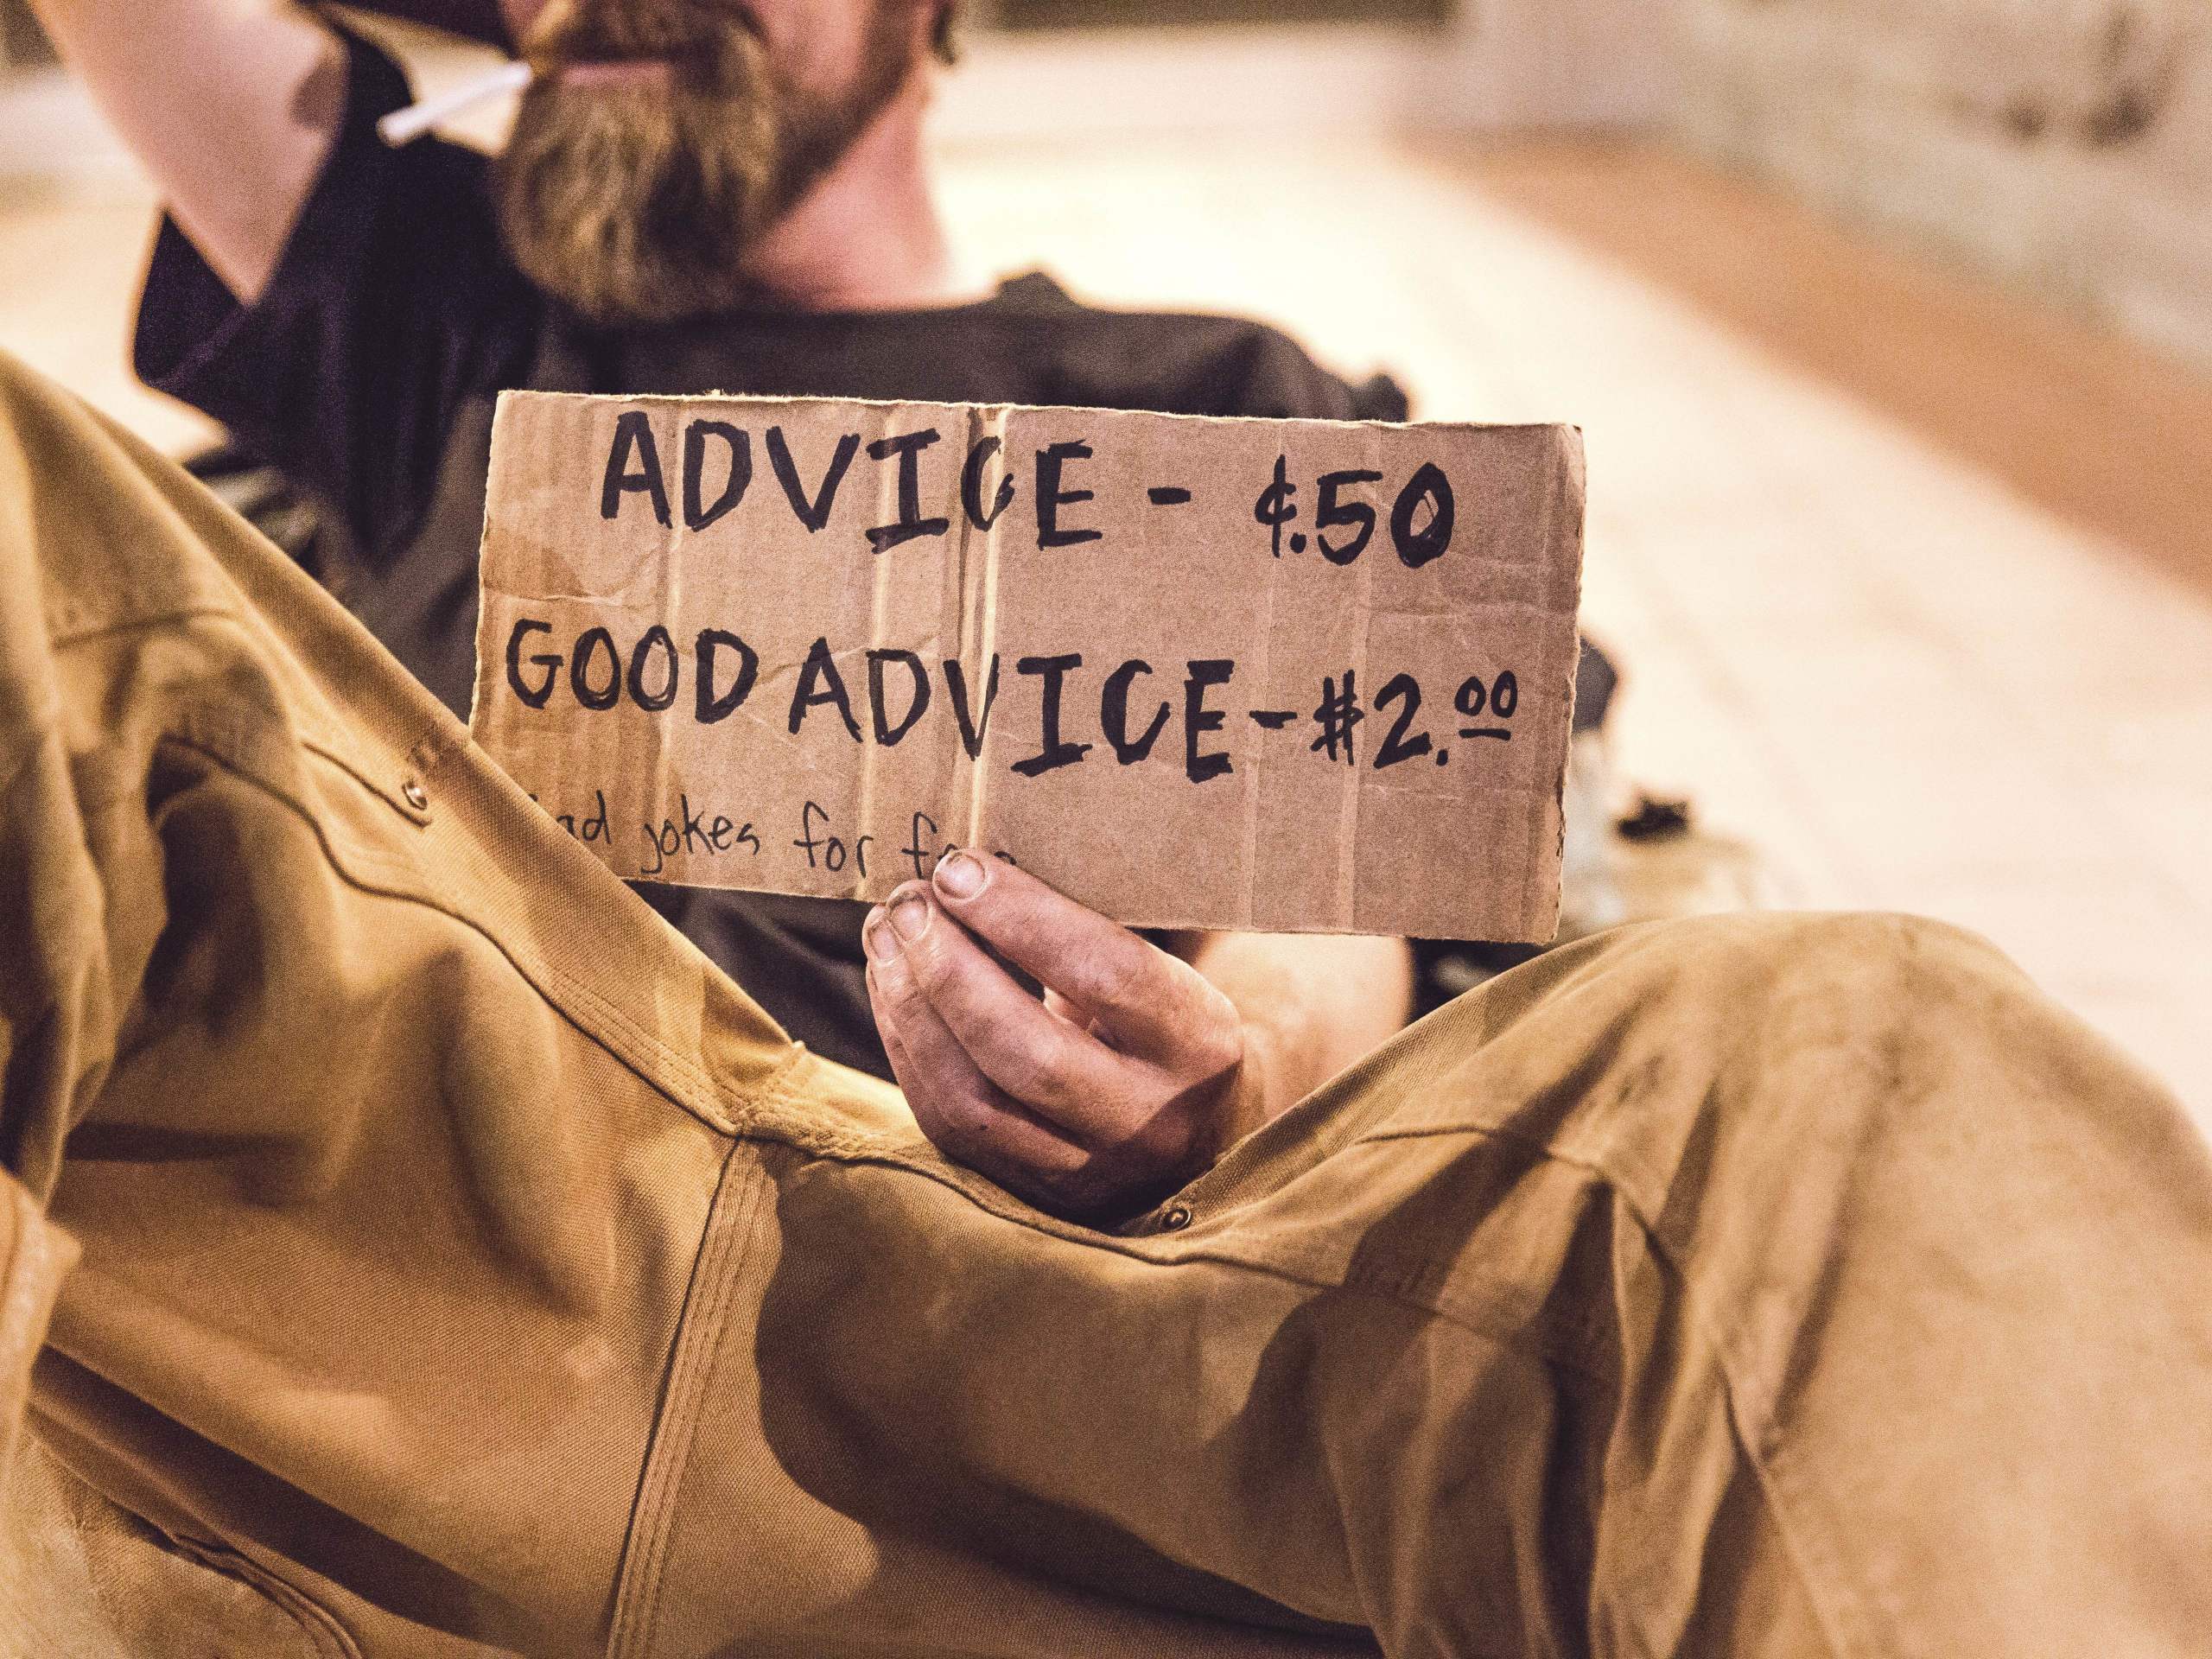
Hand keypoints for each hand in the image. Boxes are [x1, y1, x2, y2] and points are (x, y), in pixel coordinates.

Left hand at [863, 852, 1255, 1222]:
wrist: (1200, 1125)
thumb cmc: (1163, 1017)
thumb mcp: (1159, 969)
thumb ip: (1085, 932)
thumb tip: (970, 872)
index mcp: (1200, 1045)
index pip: (1106, 975)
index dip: (1023, 918)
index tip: (960, 869)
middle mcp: (1150, 1122)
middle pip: (1027, 1054)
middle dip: (950, 970)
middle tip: (909, 904)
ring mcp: (1087, 1172)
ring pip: (973, 1101)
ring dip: (912, 1009)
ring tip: (887, 935)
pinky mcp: (1031, 1192)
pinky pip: (948, 1124)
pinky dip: (907, 1049)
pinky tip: (892, 988)